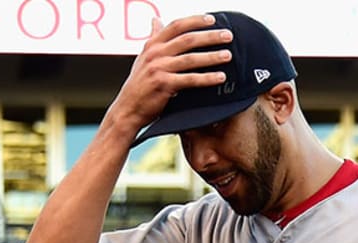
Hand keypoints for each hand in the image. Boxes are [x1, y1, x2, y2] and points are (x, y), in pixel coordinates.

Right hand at [107, 15, 235, 134]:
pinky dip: (207, 78)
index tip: (212, 19)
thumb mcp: (144, 57)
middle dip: (209, 36)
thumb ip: (154, 39)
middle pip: (187, 39)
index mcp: (152, 45)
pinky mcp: (164, 85)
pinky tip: (221, 77)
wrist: (128, 108)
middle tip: (228, 35)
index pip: (176, 26)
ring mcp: (159, 68)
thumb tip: (156, 19)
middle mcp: (155, 54)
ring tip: (228, 55)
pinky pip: (190, 80)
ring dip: (212, 56)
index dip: (195, 20)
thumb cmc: (140, 84)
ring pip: (191, 59)